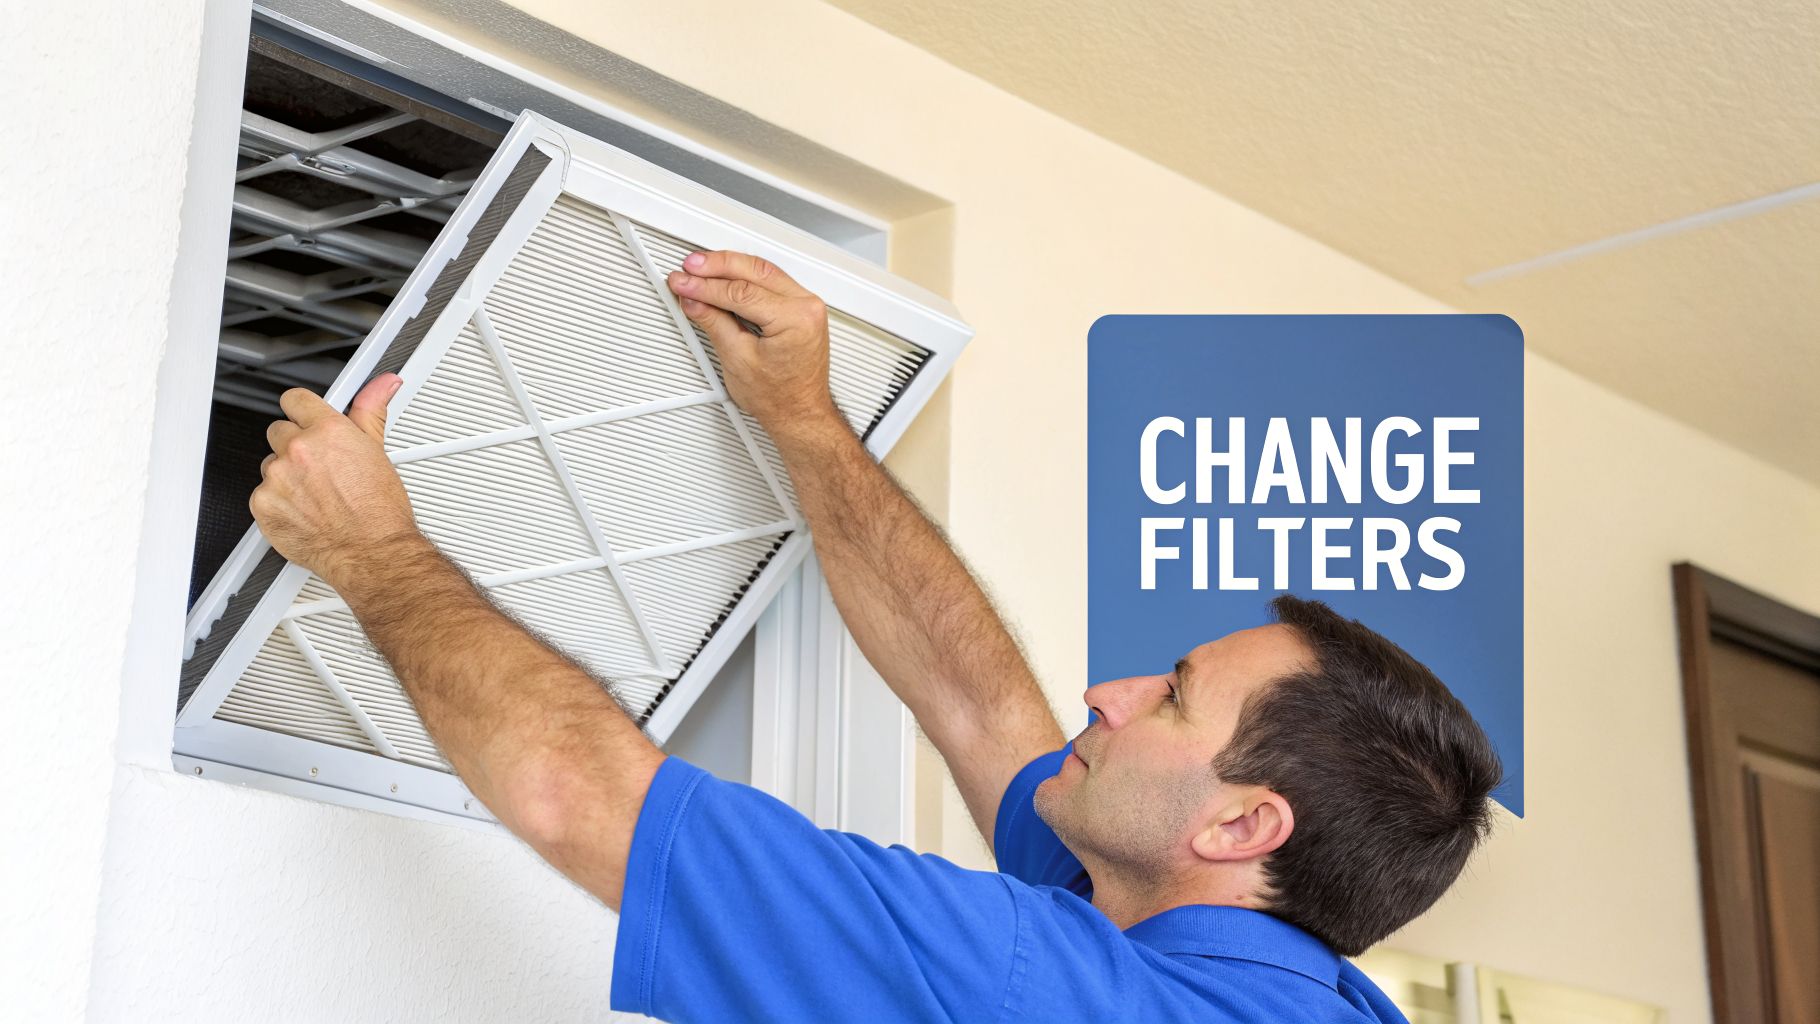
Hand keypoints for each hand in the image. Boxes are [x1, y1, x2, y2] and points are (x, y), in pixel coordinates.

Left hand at [250, 374, 424, 587]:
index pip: (295, 401)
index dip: (302, 411)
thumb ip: (372, 410)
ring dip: (286, 476)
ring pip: (271, 465)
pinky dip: (277, 503)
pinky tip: (303, 511)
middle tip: (319, 469)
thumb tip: (384, 383)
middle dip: (295, 446)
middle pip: (279, 432)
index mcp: (328, 432)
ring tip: (315, 495)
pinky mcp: (262, 504)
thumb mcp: (379, 452)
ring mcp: (277, 478)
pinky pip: (262, 494)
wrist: (371, 553)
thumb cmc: (379, 512)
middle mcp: (299, 451)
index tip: (305, 420)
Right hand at [667, 251, 842, 437]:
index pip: (741, 291)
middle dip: (717, 266)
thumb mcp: (738, 359)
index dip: (706, 286)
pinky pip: (771, 281)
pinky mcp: (802, 308)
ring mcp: (808, 305)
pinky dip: (745, 277)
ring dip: (730, 266)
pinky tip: (723, 278)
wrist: (800, 414)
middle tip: (689, 267)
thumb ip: (713, 322)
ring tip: (700, 268)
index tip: (684, 284)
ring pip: (763, 270)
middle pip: (754, 270)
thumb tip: (694, 300)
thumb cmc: (780, 399)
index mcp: (796, 319)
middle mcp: (808, 306)